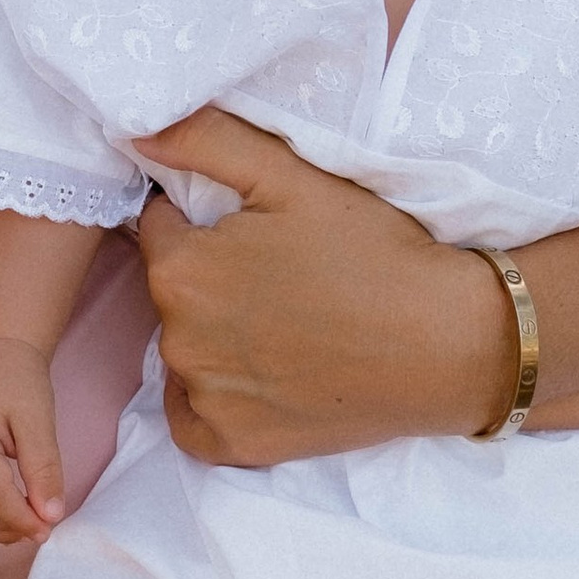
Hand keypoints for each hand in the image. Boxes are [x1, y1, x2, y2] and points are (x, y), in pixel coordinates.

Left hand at [132, 109, 506, 464]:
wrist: (445, 342)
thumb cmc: (372, 251)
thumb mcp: (290, 175)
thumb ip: (205, 142)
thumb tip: (133, 134)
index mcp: (182, 271)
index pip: (160, 229)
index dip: (204, 222)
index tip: (256, 230)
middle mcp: (179, 341)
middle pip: (173, 293)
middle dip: (210, 278)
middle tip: (279, 276)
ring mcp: (207, 399)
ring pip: (186, 352)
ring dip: (215, 336)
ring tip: (285, 323)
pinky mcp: (235, 445)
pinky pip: (193, 419)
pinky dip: (213, 399)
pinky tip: (260, 376)